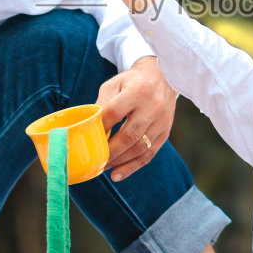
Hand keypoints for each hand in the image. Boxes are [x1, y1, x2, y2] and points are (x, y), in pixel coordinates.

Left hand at [97, 57, 176, 180]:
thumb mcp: (114, 84)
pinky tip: (118, 174)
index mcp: (137, 91)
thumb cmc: (132, 82)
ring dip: (120, 162)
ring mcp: (161, 121)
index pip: (114, 113)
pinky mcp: (166, 132)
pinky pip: (149, 154)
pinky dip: (132, 166)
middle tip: (94, 160)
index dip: (100, 127)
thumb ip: (102, 104)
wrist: (163, 77)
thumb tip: (87, 126)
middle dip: (109, 151)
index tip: (87, 138)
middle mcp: (152, 107)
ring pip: (139, 148)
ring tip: (103, 168)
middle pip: (129, 135)